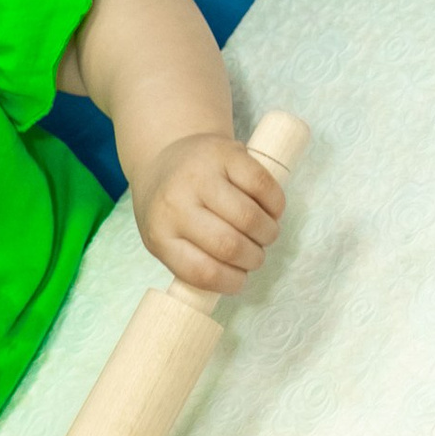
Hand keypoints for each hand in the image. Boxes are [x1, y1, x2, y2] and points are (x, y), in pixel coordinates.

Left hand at [131, 126, 287, 293]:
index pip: (201, 271)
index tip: (241, 280)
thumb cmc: (170, 206)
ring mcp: (200, 174)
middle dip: (253, 257)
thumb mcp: (165, 236)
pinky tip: (272, 211)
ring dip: (267, 233)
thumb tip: (233, 281)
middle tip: (257, 256)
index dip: (231, 282)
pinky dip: (275, 205)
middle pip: (229, 245)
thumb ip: (191, 260)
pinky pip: (261, 184)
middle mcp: (175, 202)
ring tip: (266, 234)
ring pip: (249, 217)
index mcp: (159, 233)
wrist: (164, 155)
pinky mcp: (225, 153)